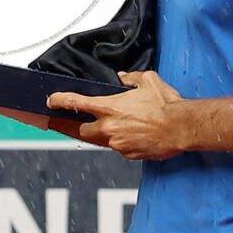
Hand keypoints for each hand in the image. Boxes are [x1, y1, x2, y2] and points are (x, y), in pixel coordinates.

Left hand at [45, 71, 190, 160]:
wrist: (181, 127)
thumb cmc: (166, 105)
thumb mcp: (148, 81)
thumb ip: (131, 79)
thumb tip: (123, 78)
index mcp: (109, 107)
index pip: (75, 103)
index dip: (59, 101)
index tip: (51, 101)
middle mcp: (109, 127)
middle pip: (82, 130)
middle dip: (82, 126)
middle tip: (86, 122)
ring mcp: (117, 143)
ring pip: (102, 140)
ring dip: (105, 134)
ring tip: (122, 126)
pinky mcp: (128, 154)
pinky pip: (119, 148)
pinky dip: (122, 142)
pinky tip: (135, 135)